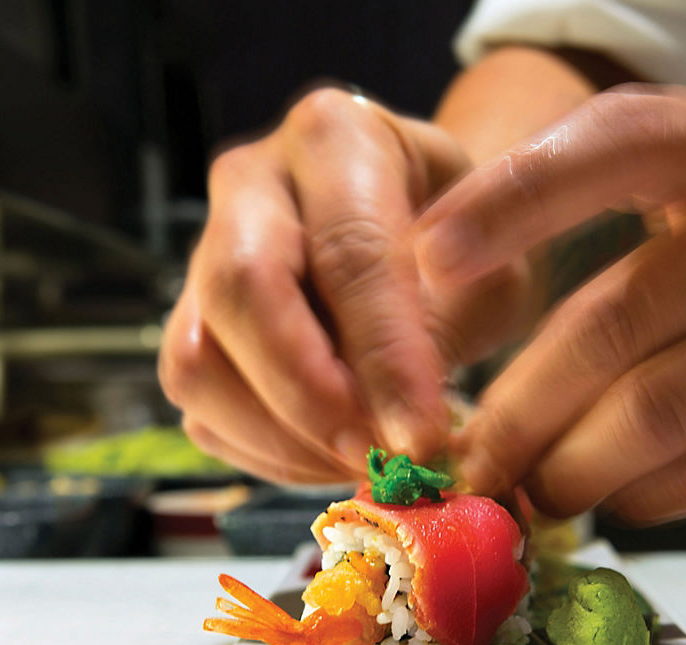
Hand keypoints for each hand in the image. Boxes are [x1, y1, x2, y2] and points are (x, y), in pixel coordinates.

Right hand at [159, 88, 530, 482]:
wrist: (430, 233)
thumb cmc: (470, 245)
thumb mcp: (492, 270)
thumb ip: (446, 329)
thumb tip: (402, 427)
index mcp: (336, 137)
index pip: (348, 252)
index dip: (384, 356)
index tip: (420, 436)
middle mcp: (251, 182)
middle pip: (240, 291)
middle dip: (308, 397)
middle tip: (378, 459)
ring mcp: (206, 253)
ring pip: (198, 362)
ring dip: (281, 439)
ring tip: (364, 465)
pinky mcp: (193, 325)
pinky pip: (202, 408)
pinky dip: (266, 454)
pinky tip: (334, 459)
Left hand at [416, 87, 685, 520]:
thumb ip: (631, 191)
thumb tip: (474, 284)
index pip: (618, 148)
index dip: (513, 202)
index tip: (428, 259)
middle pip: (624, 319)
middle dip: (526, 402)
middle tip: (473, 453)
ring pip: (668, 409)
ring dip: (577, 465)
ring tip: (534, 491)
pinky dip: (649, 496)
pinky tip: (620, 501)